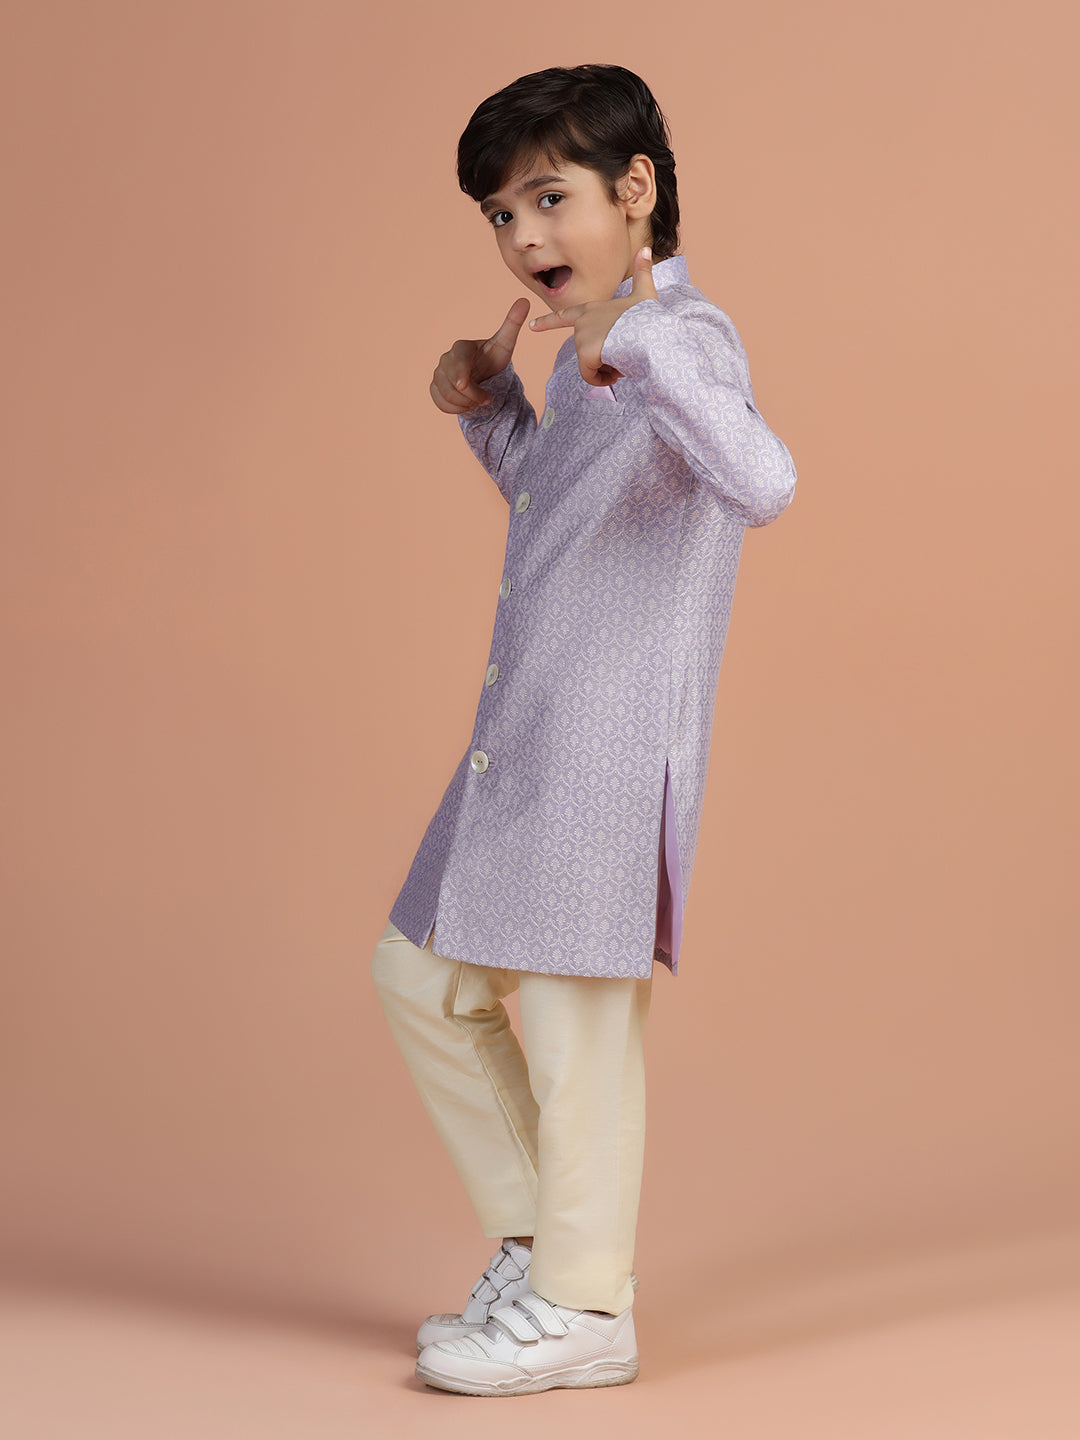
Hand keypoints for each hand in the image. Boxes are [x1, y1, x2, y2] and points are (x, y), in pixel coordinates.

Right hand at [430, 297, 531, 413]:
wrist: (484, 376)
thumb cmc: (494, 359)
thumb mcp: (505, 344)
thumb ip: (512, 323)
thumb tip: (525, 300)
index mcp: (461, 348)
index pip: (457, 359)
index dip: (460, 372)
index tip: (465, 385)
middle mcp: (446, 359)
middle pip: (451, 381)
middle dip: (470, 394)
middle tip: (486, 398)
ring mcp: (438, 374)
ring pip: (446, 394)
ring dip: (465, 403)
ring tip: (479, 401)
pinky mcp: (435, 388)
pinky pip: (440, 403)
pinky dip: (455, 409)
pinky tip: (467, 406)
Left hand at [527, 246, 657, 386]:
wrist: (652, 333)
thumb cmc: (649, 316)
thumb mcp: (645, 295)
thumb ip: (643, 274)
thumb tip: (645, 249)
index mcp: (591, 309)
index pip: (565, 315)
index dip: (548, 322)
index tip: (532, 326)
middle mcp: (583, 321)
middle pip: (586, 352)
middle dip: (603, 361)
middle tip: (623, 356)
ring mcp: (582, 336)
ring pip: (590, 366)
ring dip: (607, 369)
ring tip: (624, 359)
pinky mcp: (585, 352)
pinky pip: (590, 376)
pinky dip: (603, 379)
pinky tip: (618, 370)